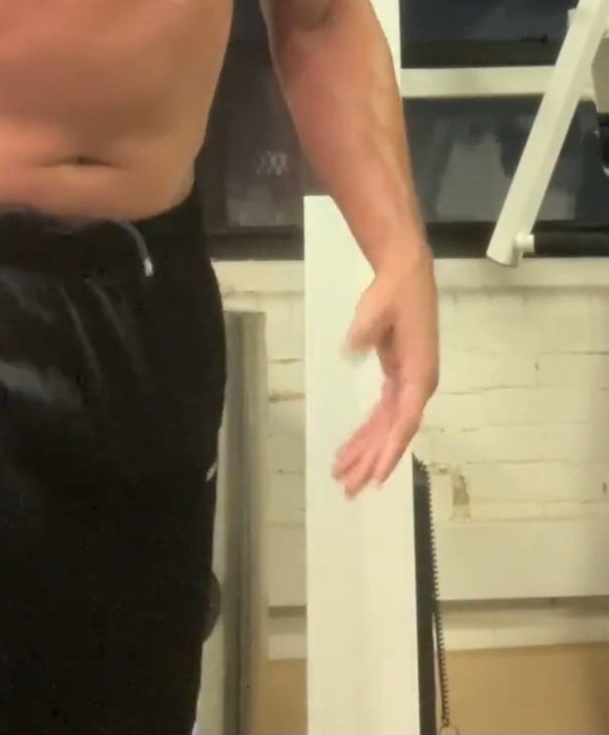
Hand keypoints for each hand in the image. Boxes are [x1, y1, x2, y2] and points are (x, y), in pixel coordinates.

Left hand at [331, 259, 438, 497]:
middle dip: (372, 461)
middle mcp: (417, 385)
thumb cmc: (393, 293)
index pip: (405, 421)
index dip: (390, 450)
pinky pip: (382, 413)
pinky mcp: (397, 377)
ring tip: (342, 476)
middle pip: (394, 433)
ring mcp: (408, 383)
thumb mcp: (377, 309)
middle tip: (349, 488)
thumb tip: (350, 350)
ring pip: (386, 427)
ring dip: (366, 451)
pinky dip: (367, 432)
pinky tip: (349, 449)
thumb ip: (365, 331)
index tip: (375, 476)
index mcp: (419, 375)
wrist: (405, 274)